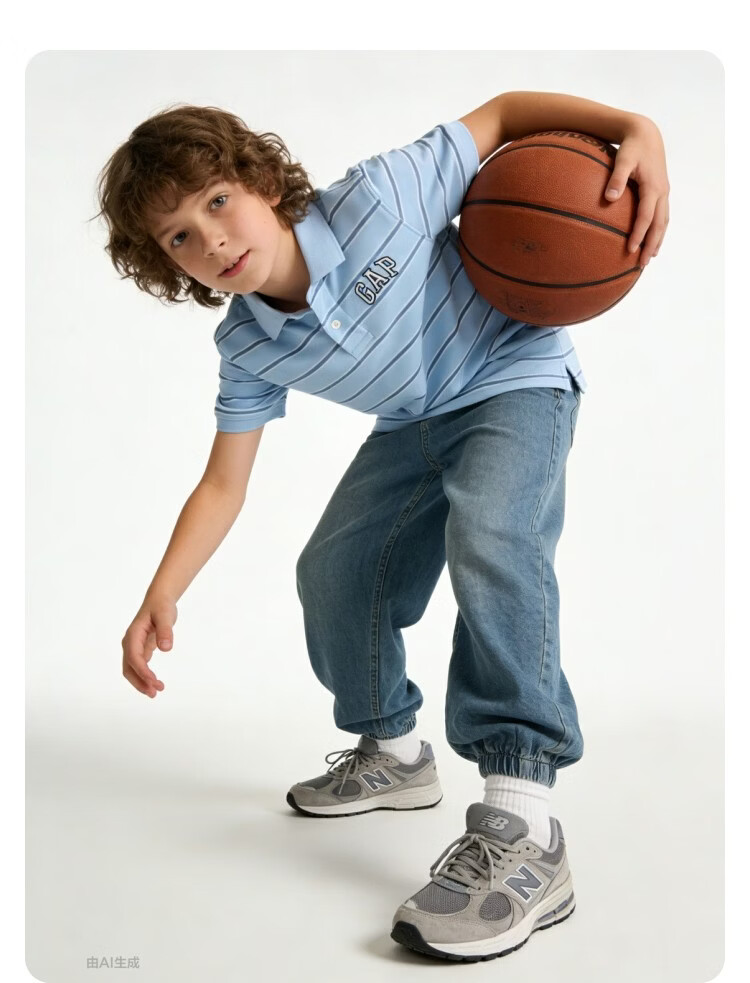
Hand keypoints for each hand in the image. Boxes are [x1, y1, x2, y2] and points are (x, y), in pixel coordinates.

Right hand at [121, 597, 176, 697]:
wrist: (159, 600)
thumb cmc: (161, 606)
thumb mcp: (165, 615)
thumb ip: (165, 631)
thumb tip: (166, 648)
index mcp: (133, 635)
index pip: (135, 658)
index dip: (143, 672)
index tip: (155, 682)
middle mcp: (130, 643)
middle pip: (129, 668)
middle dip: (139, 682)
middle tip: (154, 693)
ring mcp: (134, 646)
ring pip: (132, 669)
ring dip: (141, 682)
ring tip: (155, 692)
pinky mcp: (141, 649)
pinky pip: (139, 666)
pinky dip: (144, 676)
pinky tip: (153, 683)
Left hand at [604, 115, 669, 266]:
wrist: (645, 133)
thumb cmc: (631, 146)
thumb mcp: (622, 159)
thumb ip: (616, 178)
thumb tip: (609, 199)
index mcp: (653, 187)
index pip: (646, 217)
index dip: (639, 235)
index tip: (630, 250)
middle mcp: (662, 192)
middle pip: (659, 225)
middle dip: (651, 245)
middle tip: (642, 264)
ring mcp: (664, 192)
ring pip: (663, 221)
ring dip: (657, 240)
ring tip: (649, 257)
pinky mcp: (661, 191)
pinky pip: (662, 215)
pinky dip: (658, 229)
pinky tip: (651, 238)